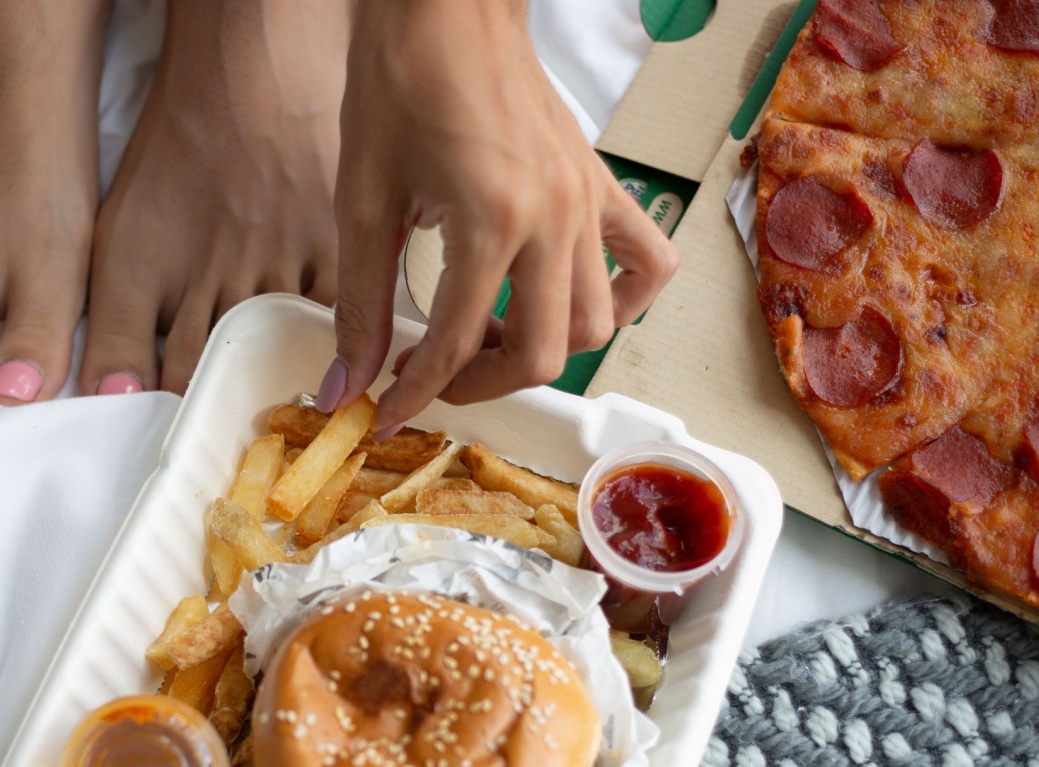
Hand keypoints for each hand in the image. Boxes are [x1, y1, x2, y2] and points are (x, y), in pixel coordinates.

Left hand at [314, 0, 677, 431]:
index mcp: (490, 217)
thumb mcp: (363, 196)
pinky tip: (575, 303)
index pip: (456, 341)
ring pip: (594, 327)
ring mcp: (587, 205)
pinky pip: (645, 266)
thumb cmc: (404, 74)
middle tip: (438, 375)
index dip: (419, 391)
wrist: (449, 1)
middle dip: (483, 383)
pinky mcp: (601, 190)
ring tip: (491, 336)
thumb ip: (360, 301)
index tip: (391, 409)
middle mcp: (553, 218)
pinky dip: (622, 302)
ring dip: (542, 351)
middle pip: (541, 354)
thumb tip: (349, 379)